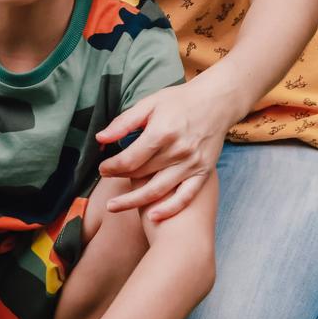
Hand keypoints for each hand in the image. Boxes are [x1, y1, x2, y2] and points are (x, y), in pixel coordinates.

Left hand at [96, 77, 235, 221]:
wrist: (217, 102)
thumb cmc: (180, 101)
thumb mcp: (150, 104)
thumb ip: (124, 123)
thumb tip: (100, 138)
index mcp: (162, 132)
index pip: (129, 159)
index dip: (111, 167)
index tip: (102, 168)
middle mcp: (178, 151)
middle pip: (141, 174)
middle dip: (119, 179)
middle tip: (107, 180)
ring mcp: (192, 164)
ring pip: (158, 191)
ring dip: (133, 201)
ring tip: (114, 206)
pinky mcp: (204, 173)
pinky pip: (185, 197)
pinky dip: (169, 209)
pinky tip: (153, 217)